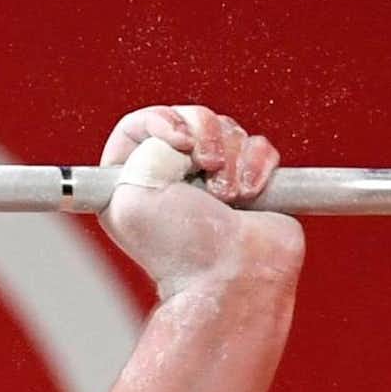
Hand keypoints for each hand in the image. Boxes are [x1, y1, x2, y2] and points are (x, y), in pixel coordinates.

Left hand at [98, 103, 303, 297]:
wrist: (233, 273)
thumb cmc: (179, 246)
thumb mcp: (131, 194)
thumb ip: (139, 149)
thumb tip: (173, 134)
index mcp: (131, 180)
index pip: (139, 124)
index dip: (161, 120)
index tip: (178, 141)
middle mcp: (171, 176)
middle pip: (191, 117)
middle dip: (205, 136)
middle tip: (206, 166)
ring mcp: (211, 178)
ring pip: (229, 129)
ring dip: (232, 158)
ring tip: (227, 196)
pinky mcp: (249, 181)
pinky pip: (258, 147)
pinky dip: (258, 165)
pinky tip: (250, 195)